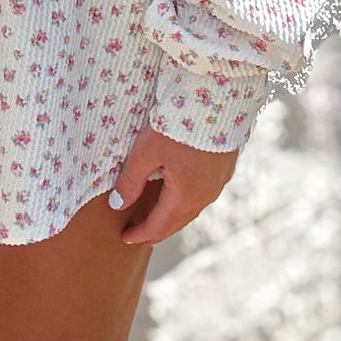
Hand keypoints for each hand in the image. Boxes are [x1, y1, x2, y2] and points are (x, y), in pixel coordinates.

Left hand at [108, 126, 238, 245]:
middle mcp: (204, 196)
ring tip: (158, 217)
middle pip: (177, 222)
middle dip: (157, 230)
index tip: (125, 238)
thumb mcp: (146, 152)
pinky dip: (186, 201)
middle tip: (140, 235)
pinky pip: (202, 194)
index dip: (140, 234)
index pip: (158, 226)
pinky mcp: (224, 168)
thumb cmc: (178, 127)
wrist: (218, 103)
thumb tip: (117, 205)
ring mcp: (217, 183)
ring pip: (191, 209)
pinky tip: (180, 193)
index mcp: (184, 197)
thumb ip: (130, 181)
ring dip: (173, 216)